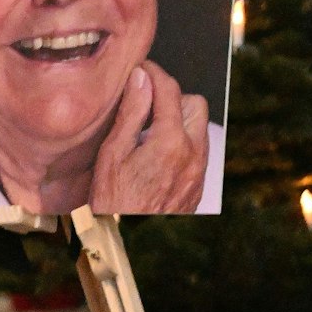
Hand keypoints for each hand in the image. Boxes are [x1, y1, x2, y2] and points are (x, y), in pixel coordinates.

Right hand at [90, 62, 208, 215]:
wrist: (125, 242)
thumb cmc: (112, 203)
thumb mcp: (112, 154)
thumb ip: (131, 113)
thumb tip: (141, 79)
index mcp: (170, 142)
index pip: (170, 89)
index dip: (154, 72)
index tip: (141, 69)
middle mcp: (192, 155)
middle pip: (195, 104)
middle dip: (173, 97)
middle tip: (146, 102)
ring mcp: (199, 172)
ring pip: (199, 128)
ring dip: (178, 121)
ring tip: (148, 131)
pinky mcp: (197, 186)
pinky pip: (197, 152)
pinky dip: (180, 143)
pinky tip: (155, 154)